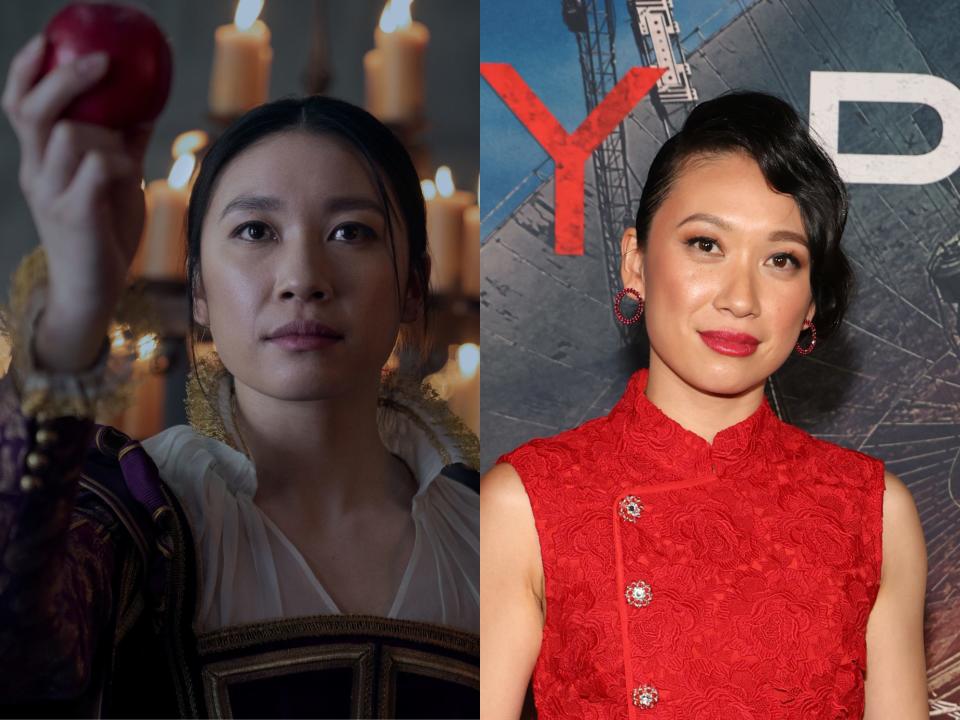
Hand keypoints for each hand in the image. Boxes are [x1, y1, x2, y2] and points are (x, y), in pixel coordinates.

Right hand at [2, 35, 153, 370]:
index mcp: (39, 161)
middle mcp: (36, 172)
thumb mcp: (112, 182)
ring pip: (71, 134)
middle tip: (102, 61)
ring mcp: (51, 193)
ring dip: (108, 136)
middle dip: (67, 78)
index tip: (48, 39)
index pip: (18, 104)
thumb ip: (121, 146)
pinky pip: (95, 169)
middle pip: (36, 109)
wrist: (92, 290)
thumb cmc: (104, 233)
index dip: (26, 68)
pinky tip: (130, 178)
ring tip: (126, 164)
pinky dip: (117, 163)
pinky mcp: (75, 215)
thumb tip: (144, 106)